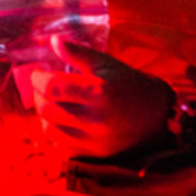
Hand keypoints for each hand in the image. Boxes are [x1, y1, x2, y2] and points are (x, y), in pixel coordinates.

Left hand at [28, 36, 173, 158]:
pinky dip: (55, 131)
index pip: (52, 87)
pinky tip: (62, 120)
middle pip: (45, 109)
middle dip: (38, 94)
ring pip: (48, 129)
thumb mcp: (106, 63)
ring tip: (52, 102)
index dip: (37, 78)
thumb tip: (53, 41)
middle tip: (44, 86)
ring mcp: (94, 140)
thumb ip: (77, 52)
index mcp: (98, 91)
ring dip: (44, 114)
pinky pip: (61, 145)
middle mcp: (95, 119)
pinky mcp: (94, 154)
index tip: (39, 72)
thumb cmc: (129, 83)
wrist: (158, 116)